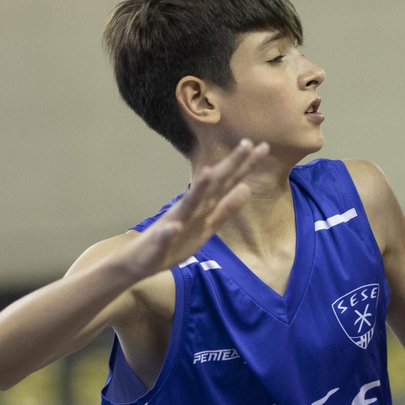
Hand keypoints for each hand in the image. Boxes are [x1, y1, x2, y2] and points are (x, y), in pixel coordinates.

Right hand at [116, 140, 268, 278]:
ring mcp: (174, 224)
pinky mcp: (160, 243)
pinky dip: (170, 232)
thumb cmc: (176, 241)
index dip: (245, 166)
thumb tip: (246, 187)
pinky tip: (175, 227)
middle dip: (229, 165)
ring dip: (198, 189)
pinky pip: (166, 237)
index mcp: (204, 206)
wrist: (141, 260)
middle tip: (247, 143)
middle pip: (213, 185)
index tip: (263, 146)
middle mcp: (190, 209)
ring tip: (209, 172)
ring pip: (188, 205)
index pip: (228, 182)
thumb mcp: (208, 226)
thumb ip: (226, 208)